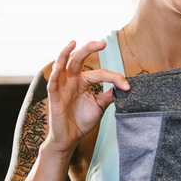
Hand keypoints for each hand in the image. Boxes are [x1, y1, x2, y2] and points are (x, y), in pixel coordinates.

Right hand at [46, 41, 129, 155]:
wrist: (71, 138)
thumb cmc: (82, 120)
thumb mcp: (100, 105)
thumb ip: (110, 94)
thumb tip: (124, 85)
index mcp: (83, 81)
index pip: (100, 73)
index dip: (115, 78)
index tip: (128, 86)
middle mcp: (72, 81)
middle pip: (78, 59)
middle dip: (89, 49)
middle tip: (102, 43)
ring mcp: (62, 88)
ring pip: (62, 66)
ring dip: (66, 54)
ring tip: (72, 43)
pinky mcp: (54, 98)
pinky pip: (52, 84)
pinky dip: (54, 75)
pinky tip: (58, 67)